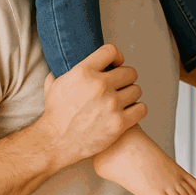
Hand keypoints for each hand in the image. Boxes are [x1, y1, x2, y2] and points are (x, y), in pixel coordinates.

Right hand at [37, 44, 145, 170]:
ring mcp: (111, 104)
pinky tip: (129, 112)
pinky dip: (137, 110)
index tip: (116, 64)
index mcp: (84, 72)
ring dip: (131, 94)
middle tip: (120, 86)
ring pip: (137, 90)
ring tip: (123, 101)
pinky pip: (141, 109)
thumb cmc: (54, 114)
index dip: (117, 57)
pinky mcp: (118, 123)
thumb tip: (63, 62)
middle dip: (126, 78)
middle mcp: (99, 85)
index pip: (112, 51)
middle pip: (130, 71)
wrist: (55, 143)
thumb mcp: (53, 85)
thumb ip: (63, 70)